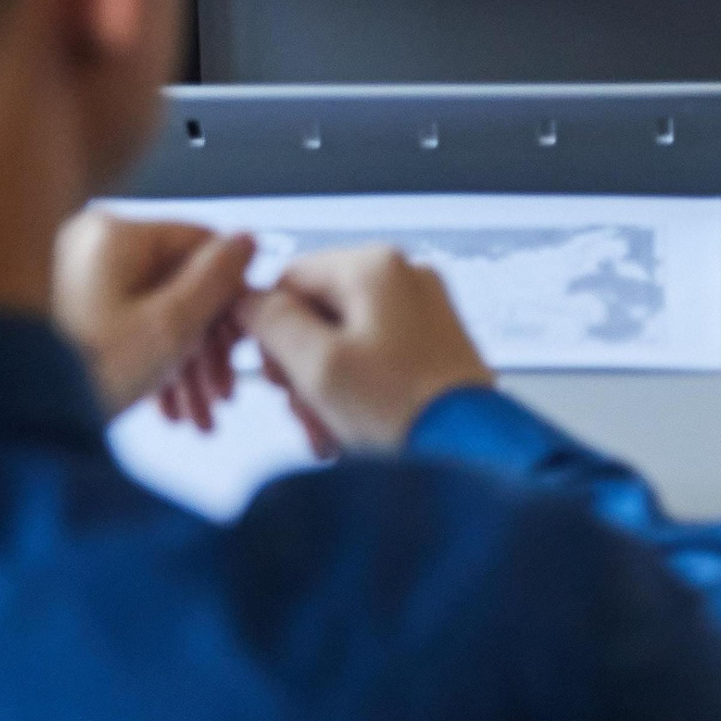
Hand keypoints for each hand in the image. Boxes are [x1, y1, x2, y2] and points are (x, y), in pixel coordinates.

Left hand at [52, 212, 256, 423]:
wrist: (13, 422)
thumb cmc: (84, 373)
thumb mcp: (170, 327)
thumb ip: (216, 281)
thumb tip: (247, 240)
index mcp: (116, 234)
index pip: (201, 243)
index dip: (230, 295)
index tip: (243, 341)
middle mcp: (92, 245)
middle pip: (177, 283)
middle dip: (204, 347)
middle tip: (222, 393)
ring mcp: (75, 277)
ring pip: (153, 310)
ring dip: (182, 364)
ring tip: (196, 416)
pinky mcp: (66, 311)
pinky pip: (124, 325)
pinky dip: (148, 362)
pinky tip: (166, 408)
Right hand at [245, 246, 492, 453]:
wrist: (474, 454)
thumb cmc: (405, 412)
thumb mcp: (318, 365)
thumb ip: (272, 322)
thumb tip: (247, 300)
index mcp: (376, 266)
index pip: (289, 277)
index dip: (267, 327)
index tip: (267, 371)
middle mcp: (406, 278)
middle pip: (318, 311)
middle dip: (300, 367)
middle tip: (301, 408)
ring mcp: (425, 311)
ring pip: (344, 339)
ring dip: (324, 387)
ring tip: (327, 432)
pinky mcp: (435, 345)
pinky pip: (375, 357)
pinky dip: (356, 391)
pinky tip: (351, 431)